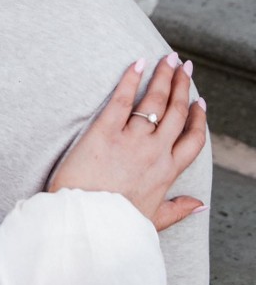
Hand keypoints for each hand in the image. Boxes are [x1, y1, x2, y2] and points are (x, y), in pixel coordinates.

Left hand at [49, 54, 206, 230]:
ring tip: (168, 59)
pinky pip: (120, 99)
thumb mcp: (152, 221)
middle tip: (184, 66)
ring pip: (155, 101)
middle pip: (176, 112)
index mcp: (167, 172)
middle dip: (182, 86)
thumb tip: (200, 205)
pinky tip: (138, 63)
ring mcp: (131, 140)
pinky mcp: (103, 132)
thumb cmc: (114, 225)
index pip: (192, 139)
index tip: (200, 103)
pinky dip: (130, 79)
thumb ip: (177, 209)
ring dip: (163, 77)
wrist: (84, 224)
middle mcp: (154, 152)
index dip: (198, 118)